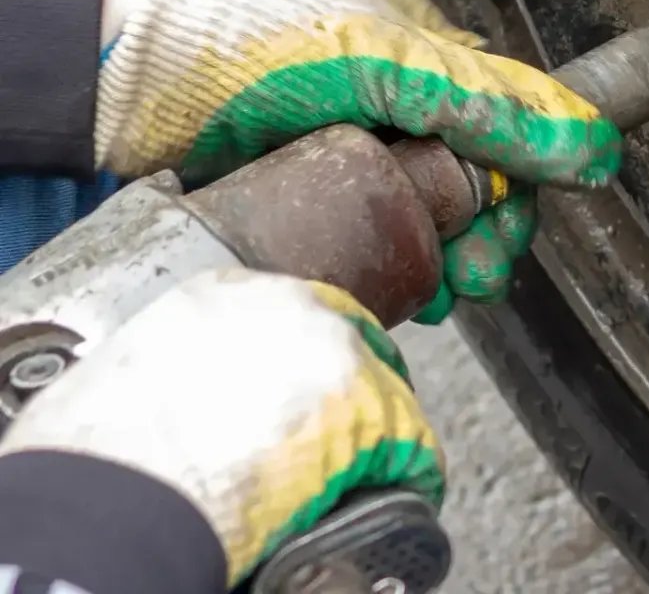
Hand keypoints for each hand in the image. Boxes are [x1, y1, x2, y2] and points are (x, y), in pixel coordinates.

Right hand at [0, 268, 444, 586]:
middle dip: (349, 388)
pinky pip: (410, 439)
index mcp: (225, 290)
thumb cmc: (100, 452)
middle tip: (336, 436)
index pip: (294, 311)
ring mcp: (336, 351)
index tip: (305, 389)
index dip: (304, 357)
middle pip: (350, 339)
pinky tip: (396, 487)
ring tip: (355, 473)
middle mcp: (289, 306)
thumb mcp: (135, 372)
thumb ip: (186, 363)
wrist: (112, 497)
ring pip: (384, 388)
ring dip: (374, 433)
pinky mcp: (370, 407)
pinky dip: (406, 468)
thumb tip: (199, 397)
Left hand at [96, 0, 622, 319]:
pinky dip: (395, 272)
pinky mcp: (312, 198)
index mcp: (429, 57)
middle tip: (476, 274)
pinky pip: (376, 244)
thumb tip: (593, 148)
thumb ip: (489, 108)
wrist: (126, 73)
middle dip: (489, 236)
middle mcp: (400, 106)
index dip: (527, 183)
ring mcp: (355, 153)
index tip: (511, 229)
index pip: (513, 126)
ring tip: (435, 290)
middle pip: (479, 184)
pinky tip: (395, 289)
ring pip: (431, 222)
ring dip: (447, 263)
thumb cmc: (248, 39)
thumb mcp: (385, 66)